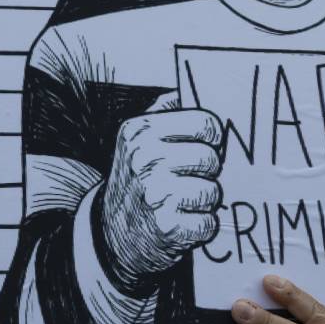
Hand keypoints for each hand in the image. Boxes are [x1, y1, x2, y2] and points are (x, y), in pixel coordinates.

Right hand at [96, 93, 223, 294]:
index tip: (202, 147)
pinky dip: (202, 227)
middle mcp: (144, 159)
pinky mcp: (167, 227)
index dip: (211, 138)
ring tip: (183, 203)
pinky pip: (209, 222)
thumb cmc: (136, 180)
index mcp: (139, 132)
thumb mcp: (137, 139)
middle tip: (188, 181)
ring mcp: (155, 194)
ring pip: (213, 191)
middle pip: (211, 158)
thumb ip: (166, 111)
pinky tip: (183, 223)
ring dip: (205, 202)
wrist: (111, 233)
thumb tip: (196, 90)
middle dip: (207, 172)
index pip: (205, 122)